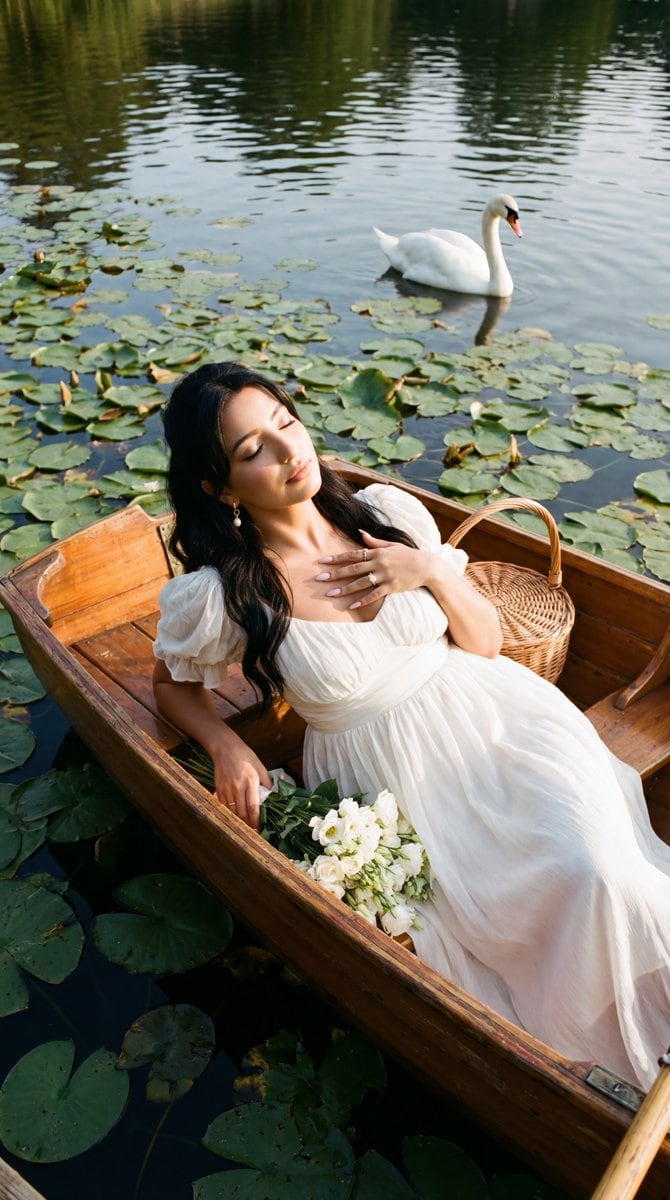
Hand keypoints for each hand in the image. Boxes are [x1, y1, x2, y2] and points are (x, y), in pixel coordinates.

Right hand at [210, 737, 271, 830]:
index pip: (254, 807)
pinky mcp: (219, 789)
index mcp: (251, 781)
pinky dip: (229, 813)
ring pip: (232, 812)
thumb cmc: (245, 757)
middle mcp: (238, 786)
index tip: (259, 829)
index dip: (256, 821)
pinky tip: (233, 817)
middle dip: (248, 825)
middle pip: (242, 813)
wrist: (225, 748)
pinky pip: (223, 806)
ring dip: (238, 821)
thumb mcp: (260, 767)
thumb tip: (272, 796)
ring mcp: (227, 788)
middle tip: (252, 832)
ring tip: (244, 827)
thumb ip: (266, 783)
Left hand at [315, 529, 437, 610]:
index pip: (352, 555)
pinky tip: (351, 605)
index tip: (322, 561)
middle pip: (352, 569)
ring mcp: (385, 576)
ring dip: (344, 589)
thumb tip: (360, 533)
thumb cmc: (408, 555)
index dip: (336, 558)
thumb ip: (374, 542)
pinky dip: (363, 600)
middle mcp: (379, 563)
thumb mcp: (391, 545)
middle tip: (319, 578)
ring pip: (360, 583)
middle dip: (334, 574)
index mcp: (377, 552)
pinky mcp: (392, 587)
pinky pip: (374, 595)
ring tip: (330, 594)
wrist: (426, 566)